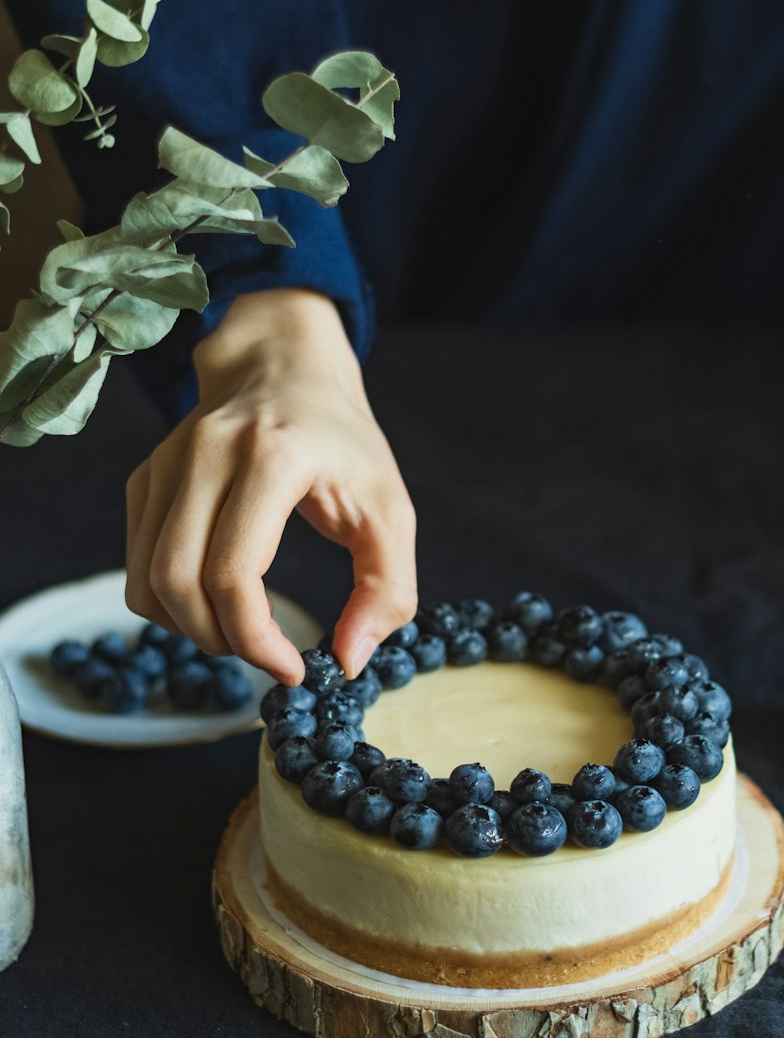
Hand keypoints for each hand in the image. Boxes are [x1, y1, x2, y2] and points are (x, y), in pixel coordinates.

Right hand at [124, 288, 416, 684]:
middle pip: (177, 583)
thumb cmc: (343, 443)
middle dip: (222, 641)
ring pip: (146, 581)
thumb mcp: (392, 512)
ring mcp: (166, 463)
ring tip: (243, 630)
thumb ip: (388, 591)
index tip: (293, 669)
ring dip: (190, 629)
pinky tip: (216, 600)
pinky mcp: (146, 478)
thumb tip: (349, 662)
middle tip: (267, 656)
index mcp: (273, 457)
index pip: (233, 573)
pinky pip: (137, 566)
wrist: (286, 367)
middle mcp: (207, 454)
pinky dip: (170, 603)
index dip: (256, 641)